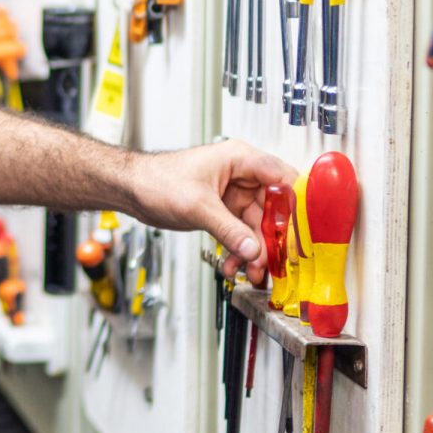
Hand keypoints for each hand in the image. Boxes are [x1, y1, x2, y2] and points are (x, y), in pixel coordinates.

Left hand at [130, 140, 296, 286]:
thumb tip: (253, 249)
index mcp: (241, 159)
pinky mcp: (224, 210)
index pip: (284, 179)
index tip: (301, 233)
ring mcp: (234, 194)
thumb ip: (228, 229)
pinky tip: (233, 265)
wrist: (132, 190)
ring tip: (251, 272)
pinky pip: (241, 233)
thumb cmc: (157, 180)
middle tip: (273, 263)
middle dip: (272, 239)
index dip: (296, 206)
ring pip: (257, 226)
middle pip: (274, 209)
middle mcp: (242, 175)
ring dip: (255, 251)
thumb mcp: (197, 206)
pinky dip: (239, 250)